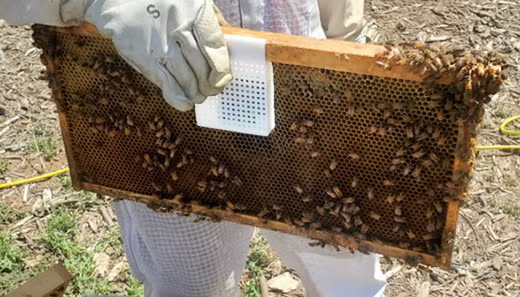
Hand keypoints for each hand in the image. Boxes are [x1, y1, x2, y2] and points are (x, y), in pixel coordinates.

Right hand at [71, 0, 232, 110]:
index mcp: (195, 10)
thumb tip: (229, 38)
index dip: (222, 68)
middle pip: (201, 64)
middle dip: (209, 83)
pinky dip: (176, 96)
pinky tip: (184, 104)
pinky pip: (164, 81)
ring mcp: (160, 43)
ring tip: (199, 96)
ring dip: (194, 91)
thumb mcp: (191, 0)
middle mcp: (178, 27)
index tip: (223, 79)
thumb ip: (211, 18)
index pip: (215, 46)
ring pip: (185, 75)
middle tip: (212, 90)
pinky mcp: (143, 56)